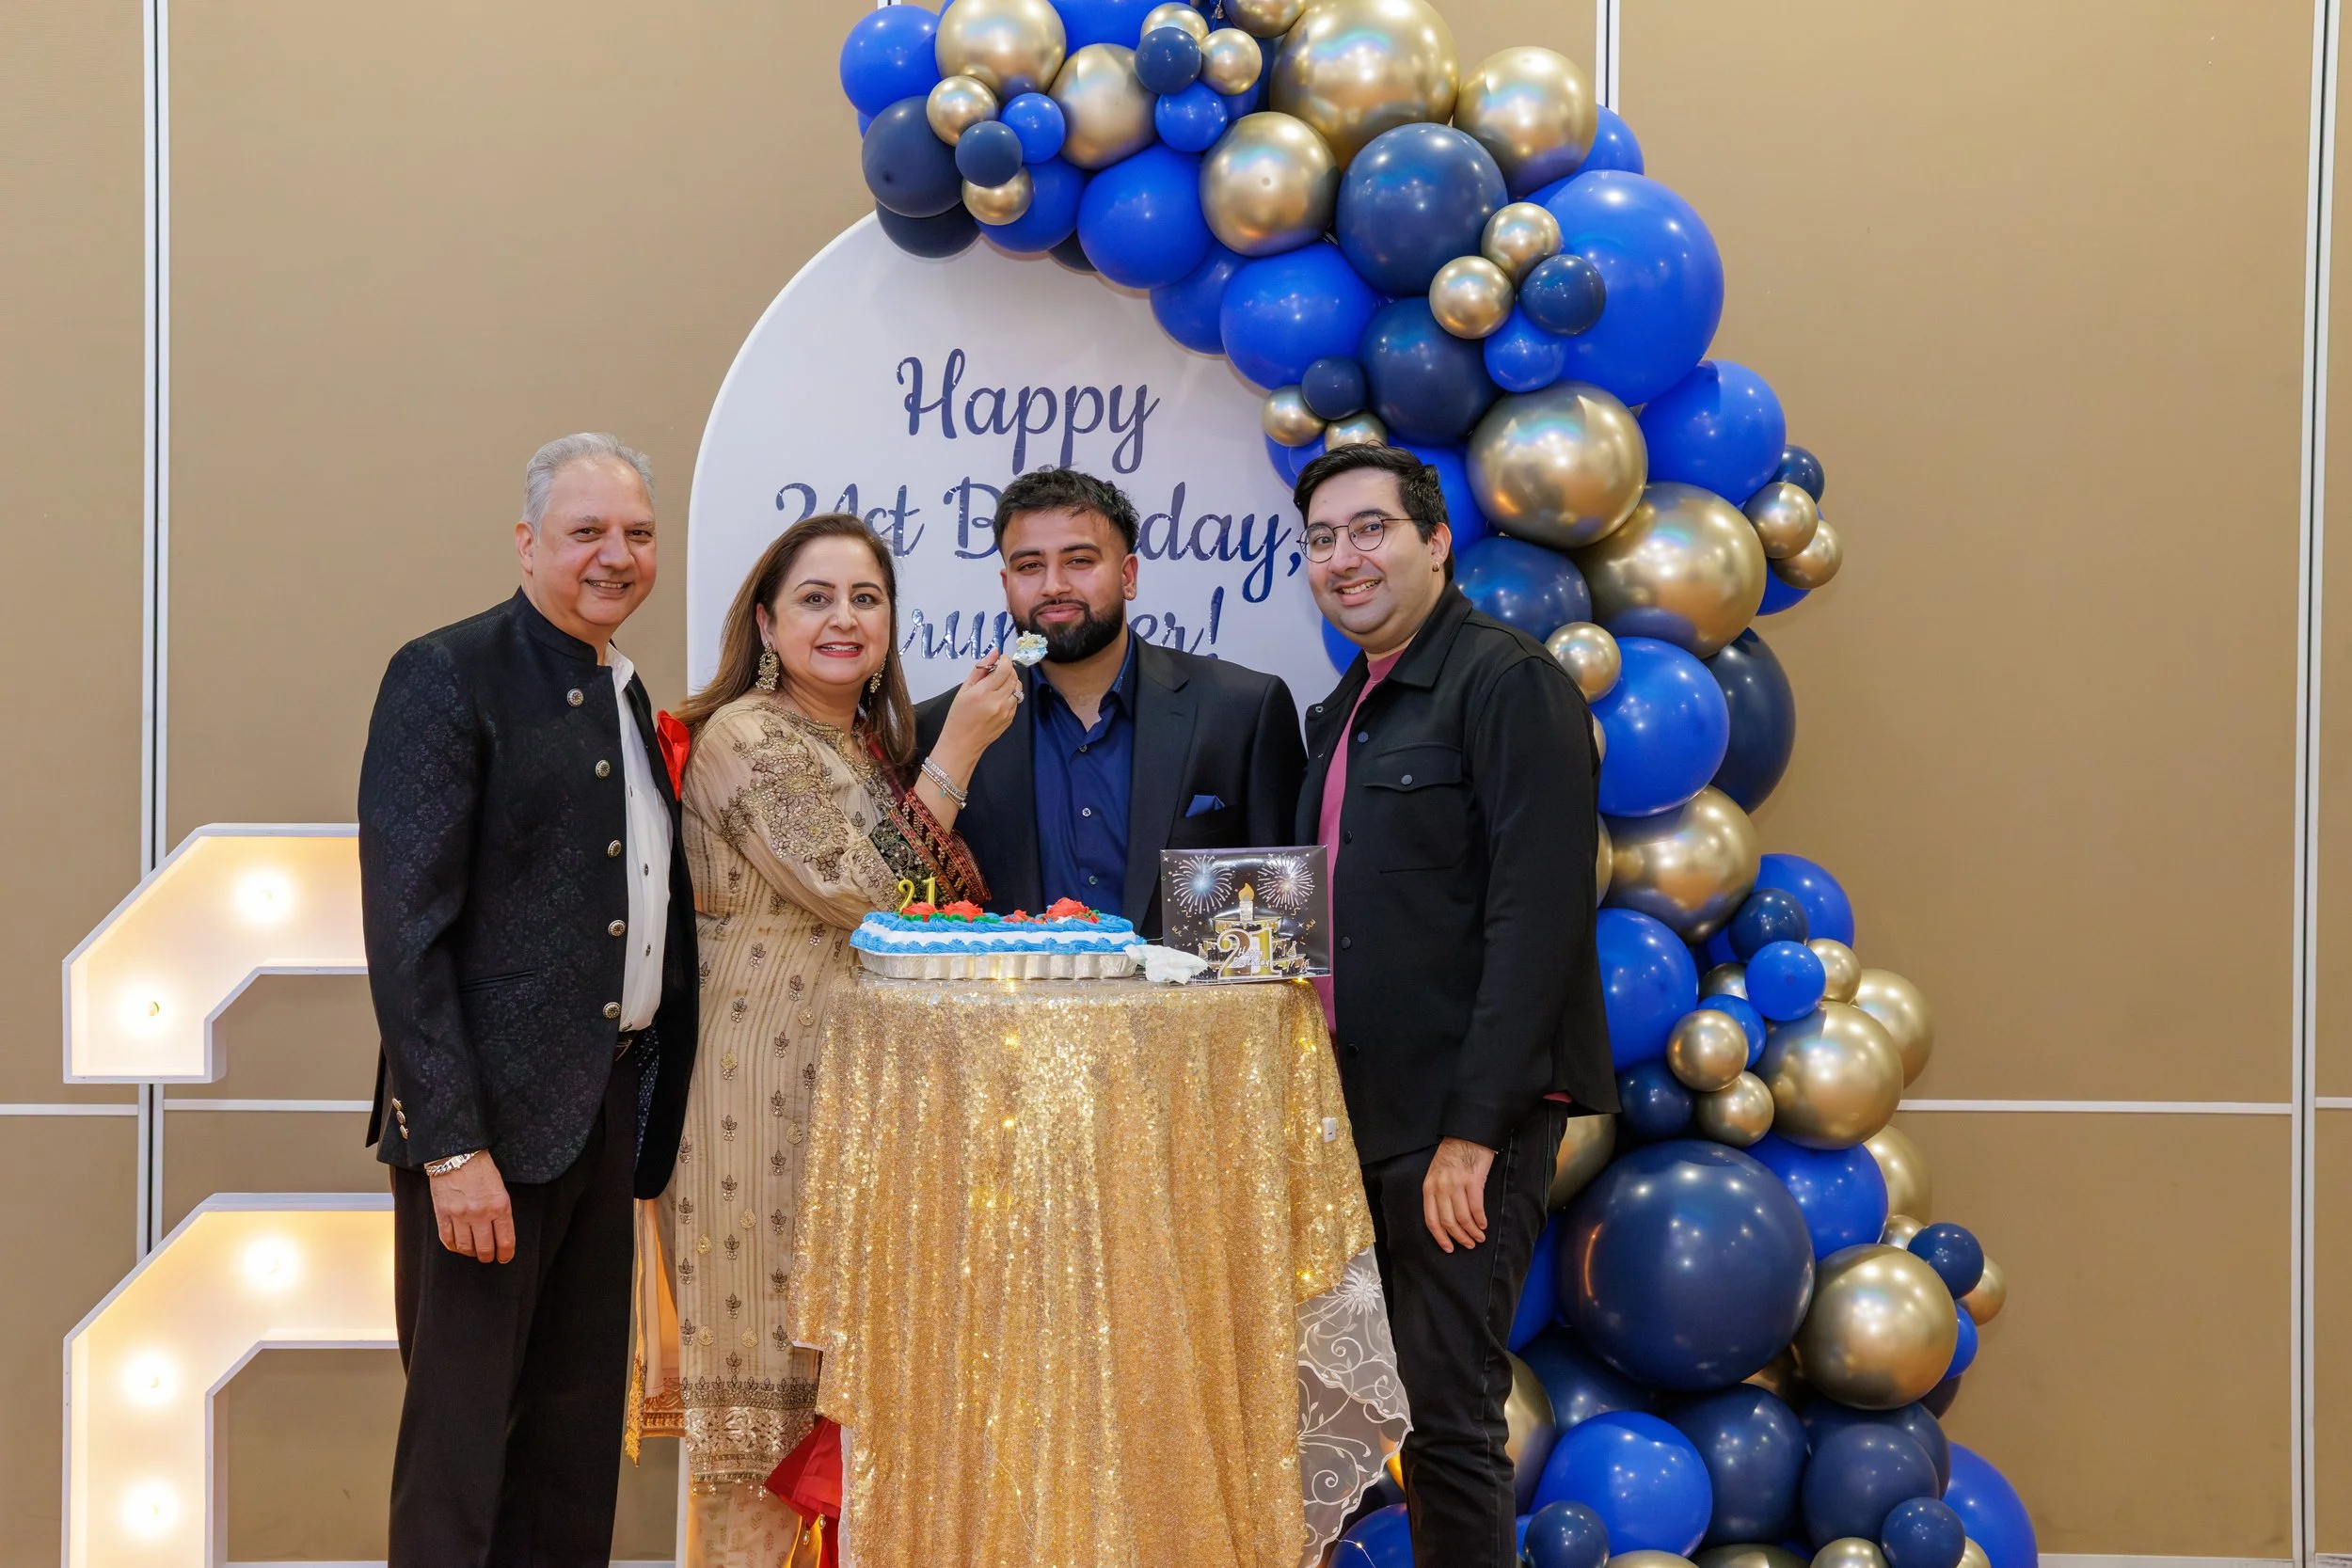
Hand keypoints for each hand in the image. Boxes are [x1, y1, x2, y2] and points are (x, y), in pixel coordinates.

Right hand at [430, 1153, 515, 1263]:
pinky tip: (458, 1246)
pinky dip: (453, 1247)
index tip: (504, 1258)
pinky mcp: (443, 1213)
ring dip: (470, 1253)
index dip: (505, 1253)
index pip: (505, 1239)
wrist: (457, 1154)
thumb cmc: (480, 1168)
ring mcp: (460, 1215)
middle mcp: (481, 1213)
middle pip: (484, 1247)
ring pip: (465, 1247)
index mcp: (500, 1206)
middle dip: (487, 1256)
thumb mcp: (499, 1188)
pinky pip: (447, 1239)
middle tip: (488, 1257)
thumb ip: (499, 1210)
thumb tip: (499, 1231)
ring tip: (473, 1252)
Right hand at [932, 652, 1022, 776]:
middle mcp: (998, 701)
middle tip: (998, 672)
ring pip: (1017, 688)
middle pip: (1014, 677)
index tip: (1000, 660)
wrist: (962, 743)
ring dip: (1011, 682)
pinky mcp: (1011, 719)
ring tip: (998, 686)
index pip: (1005, 669)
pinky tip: (998, 699)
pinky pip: (1016, 700)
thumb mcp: (964, 690)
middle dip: (1008, 670)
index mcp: (983, 692)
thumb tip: (995, 652)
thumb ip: (980, 670)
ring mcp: (1006, 711)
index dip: (1005, 661)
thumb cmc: (958, 715)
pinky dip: (1010, 695)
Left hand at [1422, 1136, 1493, 1252]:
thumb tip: (1446, 1217)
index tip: (1448, 1247)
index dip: (1440, 1237)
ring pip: (1463, 1218)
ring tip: (1479, 1238)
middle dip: (1459, 1237)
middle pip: (1448, 1222)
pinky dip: (1480, 1220)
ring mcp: (1456, 1185)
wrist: (1467, 1134)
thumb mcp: (1437, 1173)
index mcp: (1429, 1187)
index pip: (1431, 1219)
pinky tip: (1484, 1225)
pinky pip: (1476, 1208)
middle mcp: (1440, 1188)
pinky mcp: (1473, 1182)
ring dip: (1472, 1232)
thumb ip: (1437, 1193)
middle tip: (1469, 1245)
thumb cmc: (1453, 1154)